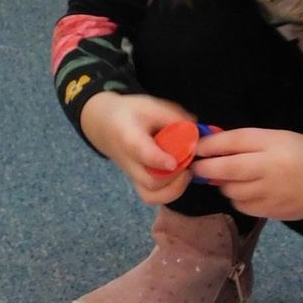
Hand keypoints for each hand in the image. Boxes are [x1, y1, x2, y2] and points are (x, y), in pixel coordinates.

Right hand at [79, 91, 194, 207]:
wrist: (106, 125)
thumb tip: (196, 131)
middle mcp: (129, 162)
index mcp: (130, 138)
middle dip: (174, 178)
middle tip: (188, 164)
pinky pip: (152, 197)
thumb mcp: (151, 105)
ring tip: (186, 174)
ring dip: (173, 190)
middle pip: (150, 182)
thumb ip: (174, 117)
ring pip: (150, 196)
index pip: (142, 153)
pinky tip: (180, 178)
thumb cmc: (130, 114)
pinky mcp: (138, 183)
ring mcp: (133, 176)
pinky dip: (169, 193)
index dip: (158, 160)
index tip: (173, 163)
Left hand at [191, 129, 302, 220]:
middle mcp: (271, 168)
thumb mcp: (277, 138)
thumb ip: (246, 143)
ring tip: (231, 178)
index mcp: (274, 144)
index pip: (235, 141)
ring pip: (231, 191)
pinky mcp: (272, 211)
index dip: (210, 145)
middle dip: (206, 168)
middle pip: (227, 169)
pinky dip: (238, 199)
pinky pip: (242, 206)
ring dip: (224, 185)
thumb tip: (211, 151)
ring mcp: (271, 193)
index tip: (196, 147)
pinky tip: (246, 192)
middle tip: (197, 168)